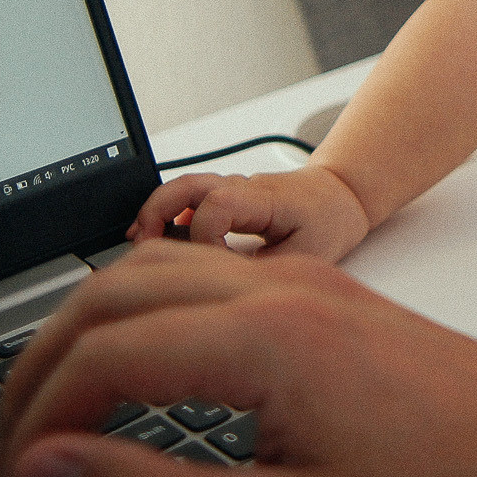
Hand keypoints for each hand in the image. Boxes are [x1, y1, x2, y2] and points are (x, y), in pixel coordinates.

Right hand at [0, 240, 476, 476]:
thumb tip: (48, 476)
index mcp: (262, 340)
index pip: (98, 361)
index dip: (33, 431)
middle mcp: (276, 291)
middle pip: (106, 297)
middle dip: (35, 374)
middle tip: (5, 456)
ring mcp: (302, 285)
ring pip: (148, 274)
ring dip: (81, 337)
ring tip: (49, 418)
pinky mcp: (323, 297)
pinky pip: (198, 279)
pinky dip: (136, 317)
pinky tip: (130, 375)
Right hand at [127, 164, 372, 260]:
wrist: (339, 197)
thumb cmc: (327, 224)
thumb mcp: (309, 258)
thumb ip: (266, 273)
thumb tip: (222, 291)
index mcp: (266, 200)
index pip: (220, 204)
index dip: (205, 236)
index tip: (210, 266)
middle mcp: (244, 188)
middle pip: (189, 185)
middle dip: (159, 214)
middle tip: (143, 248)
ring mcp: (232, 188)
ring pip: (182, 187)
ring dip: (155, 213)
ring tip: (137, 244)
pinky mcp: (224, 196)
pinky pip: (186, 198)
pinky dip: (164, 215)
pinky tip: (151, 239)